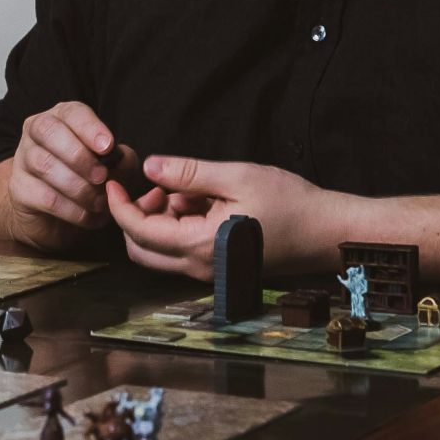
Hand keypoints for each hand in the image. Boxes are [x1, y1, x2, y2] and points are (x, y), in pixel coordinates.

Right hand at [0, 101, 139, 251]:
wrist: (53, 214)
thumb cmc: (85, 179)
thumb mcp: (110, 165)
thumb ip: (122, 160)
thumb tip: (123, 159)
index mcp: (61, 117)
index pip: (72, 112)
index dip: (90, 128)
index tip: (108, 147)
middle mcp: (37, 132)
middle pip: (48, 131)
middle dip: (79, 155)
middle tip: (101, 177)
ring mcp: (23, 159)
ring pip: (44, 164)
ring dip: (78, 187)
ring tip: (99, 202)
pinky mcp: (19, 188)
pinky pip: (45, 196)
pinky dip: (71, 209)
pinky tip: (87, 216)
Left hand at [104, 155, 352, 278]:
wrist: (327, 233)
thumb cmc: (290, 203)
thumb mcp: (237, 176)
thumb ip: (189, 173)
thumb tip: (149, 167)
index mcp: (199, 245)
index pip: (138, 231)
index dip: (119, 204)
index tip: (113, 180)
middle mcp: (199, 267)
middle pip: (141, 249)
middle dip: (136, 215)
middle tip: (156, 185)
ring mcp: (209, 272)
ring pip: (159, 252)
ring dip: (159, 221)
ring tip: (188, 190)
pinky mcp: (219, 268)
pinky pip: (182, 252)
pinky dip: (178, 227)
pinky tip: (203, 203)